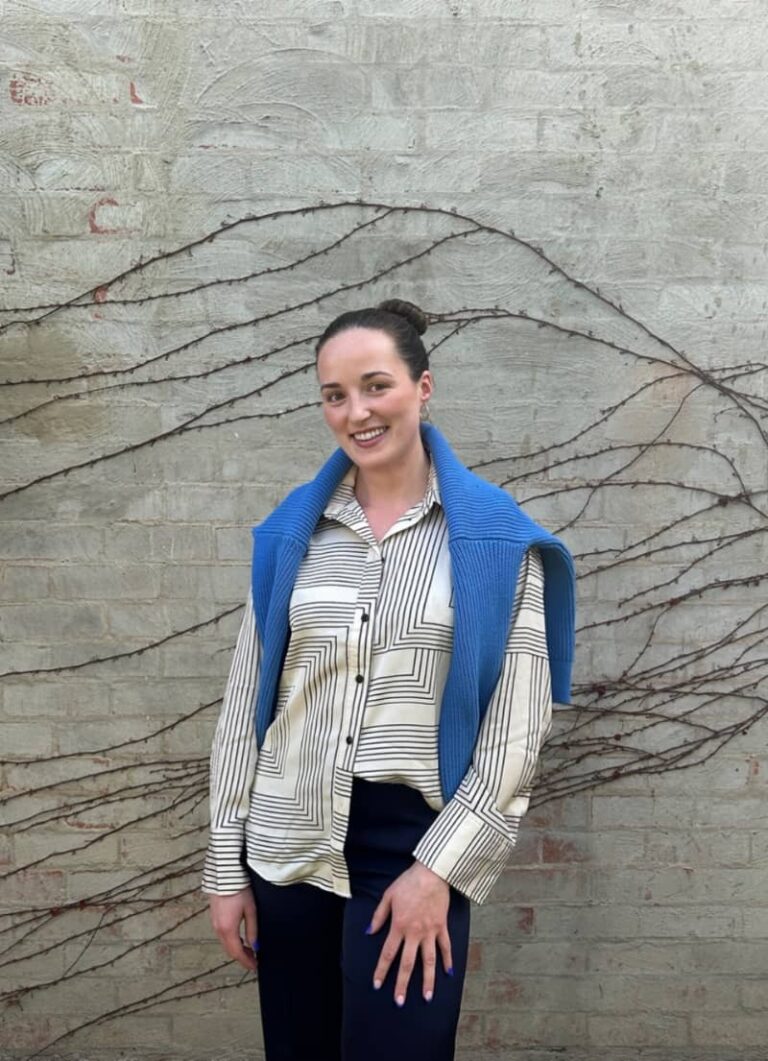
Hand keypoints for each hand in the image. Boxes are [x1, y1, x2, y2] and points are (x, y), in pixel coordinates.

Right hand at [208, 886, 258, 972]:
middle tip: (254, 960)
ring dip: (236, 949)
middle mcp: (218, 928)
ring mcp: (214, 922)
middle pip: (230, 950)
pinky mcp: (214, 916)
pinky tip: (239, 938)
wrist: (225, 874)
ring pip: (225, 942)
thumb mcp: (251, 910)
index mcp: (228, 929)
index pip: (237, 952)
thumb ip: (252, 930)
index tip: (254, 967)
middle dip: (242, 957)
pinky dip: (231, 940)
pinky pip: (222, 934)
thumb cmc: (239, 889)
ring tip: (249, 950)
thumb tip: (255, 946)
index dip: (246, 961)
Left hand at [368, 860, 452, 1005]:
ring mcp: (430, 931)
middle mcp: (414, 932)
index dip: (382, 970)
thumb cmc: (408, 882)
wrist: (431, 873)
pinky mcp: (442, 927)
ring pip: (429, 961)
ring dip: (427, 980)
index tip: (377, 985)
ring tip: (427, 997)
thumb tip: (369, 931)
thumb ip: (379, 916)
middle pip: (407, 963)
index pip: (388, 953)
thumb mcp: (388, 896)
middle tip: (399, 1002)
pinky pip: (445, 947)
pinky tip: (448, 973)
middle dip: (402, 984)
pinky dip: (448, 960)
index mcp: (399, 925)